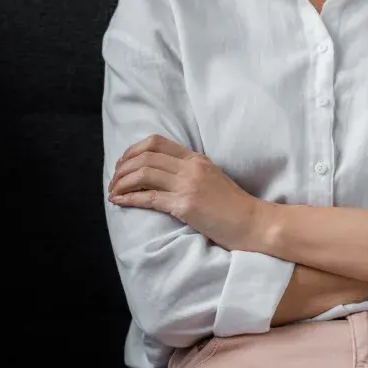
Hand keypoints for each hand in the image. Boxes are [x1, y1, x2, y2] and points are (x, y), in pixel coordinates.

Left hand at [107, 135, 269, 250]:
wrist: (254, 224)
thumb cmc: (233, 206)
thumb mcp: (212, 178)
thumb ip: (189, 171)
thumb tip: (162, 172)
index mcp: (196, 158)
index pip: (156, 143)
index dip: (132, 151)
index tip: (122, 164)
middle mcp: (190, 167)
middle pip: (145, 156)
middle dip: (122, 168)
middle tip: (113, 181)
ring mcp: (188, 185)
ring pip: (143, 174)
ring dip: (122, 183)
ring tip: (113, 193)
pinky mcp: (186, 205)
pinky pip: (149, 197)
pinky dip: (129, 198)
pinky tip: (119, 202)